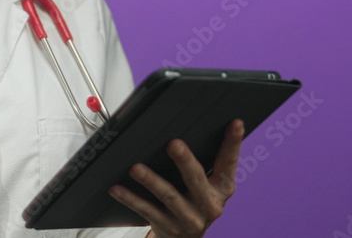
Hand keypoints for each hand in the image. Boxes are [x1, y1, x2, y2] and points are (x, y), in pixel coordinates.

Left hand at [109, 119, 243, 237]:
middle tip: (173, 144)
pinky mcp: (169, 227)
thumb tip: (186, 125)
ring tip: (135, 168)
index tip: (235, 123)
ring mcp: (189, 218)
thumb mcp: (206, 185)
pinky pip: (147, 211)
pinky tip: (117, 188)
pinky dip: (131, 199)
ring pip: (169, 196)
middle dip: (185, 161)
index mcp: (222, 188)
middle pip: (196, 179)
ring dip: (151, 181)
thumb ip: (203, 162)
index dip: (233, 143)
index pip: (229, 163)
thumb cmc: (194, 202)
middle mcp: (209, 204)